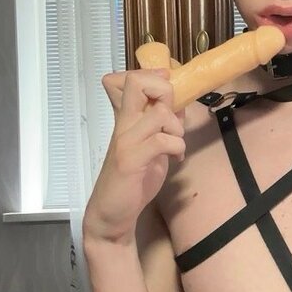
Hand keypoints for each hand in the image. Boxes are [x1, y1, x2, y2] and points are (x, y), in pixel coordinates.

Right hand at [83, 69, 185, 244]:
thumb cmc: (132, 180)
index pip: (130, 79)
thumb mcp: (150, 145)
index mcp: (126, 118)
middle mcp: (123, 124)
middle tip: (173, 115)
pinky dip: (177, 148)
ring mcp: (126, 141)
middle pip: (138, 83)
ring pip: (159, 113)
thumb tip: (179, 104)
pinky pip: (163, 141)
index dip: (153, 76)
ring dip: (177, 128)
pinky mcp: (132, 161)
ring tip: (176, 144)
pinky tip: (176, 159)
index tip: (168, 94)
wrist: (111, 215)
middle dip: (165, 90)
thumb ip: (161, 124)